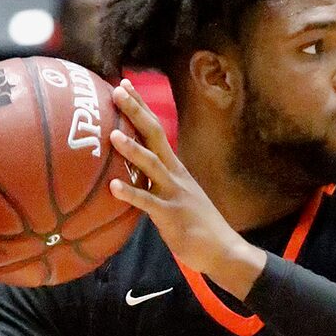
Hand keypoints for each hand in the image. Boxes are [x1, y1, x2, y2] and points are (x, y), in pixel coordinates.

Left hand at [109, 81, 265, 297]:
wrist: (223, 250)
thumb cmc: (197, 225)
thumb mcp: (177, 195)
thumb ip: (158, 181)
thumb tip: (137, 172)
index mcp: (175, 168)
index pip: (156, 130)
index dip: (140, 107)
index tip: (124, 85)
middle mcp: (175, 175)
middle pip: (154, 136)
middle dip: (136, 113)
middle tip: (116, 91)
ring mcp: (173, 194)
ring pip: (152, 166)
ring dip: (132, 149)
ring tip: (112, 134)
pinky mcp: (170, 217)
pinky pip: (147, 203)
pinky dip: (130, 194)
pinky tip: (113, 187)